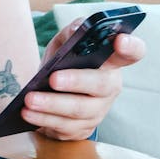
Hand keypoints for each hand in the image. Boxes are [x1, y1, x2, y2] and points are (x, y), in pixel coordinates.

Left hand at [21, 21, 145, 140]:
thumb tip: (77, 29)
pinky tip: (28, 113)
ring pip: (78, 111)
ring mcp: (98, 111)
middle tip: (53, 79)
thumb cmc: (65, 62)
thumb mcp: (65, 43)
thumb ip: (72, 32)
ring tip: (30, 100)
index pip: (132, 53)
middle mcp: (110, 87)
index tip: (120, 40)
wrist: (51, 91)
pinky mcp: (82, 129)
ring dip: (52, 105)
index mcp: (111, 62)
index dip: (130, 47)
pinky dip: (44, 119)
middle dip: (76, 81)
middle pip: (100, 85)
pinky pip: (64, 127)